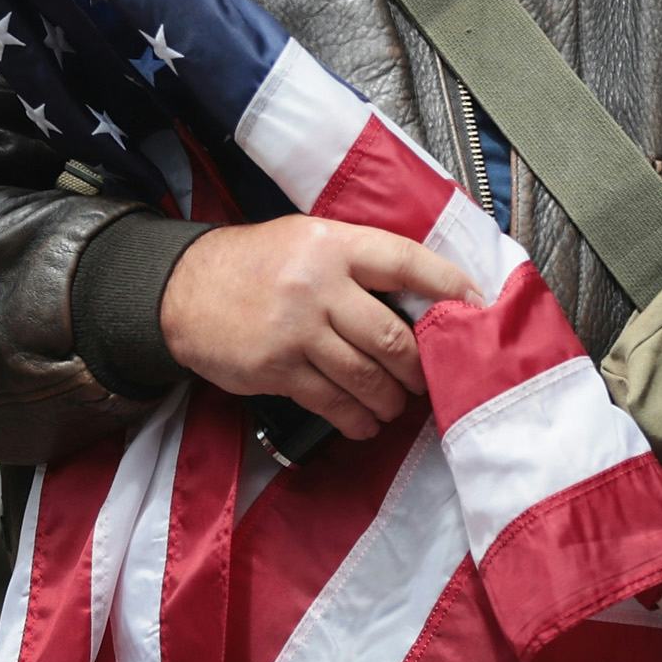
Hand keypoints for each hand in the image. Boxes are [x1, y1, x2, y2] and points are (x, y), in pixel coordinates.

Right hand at [155, 216, 475, 439]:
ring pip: (367, 375)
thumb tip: (421, 297)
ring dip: (391, 398)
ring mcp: (297, 330)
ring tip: (397, 404)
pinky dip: (357, 418)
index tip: (478, 304)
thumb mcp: (309, 239)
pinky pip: (332, 401)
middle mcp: (319, 285)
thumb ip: (359, 262)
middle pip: (392, 335)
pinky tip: (365, 422)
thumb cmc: (259, 264)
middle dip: (419, 366)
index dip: (448, 284)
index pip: (405, 262)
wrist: (183, 289)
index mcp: (334, 245)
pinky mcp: (277, 368)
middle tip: (427, 377)